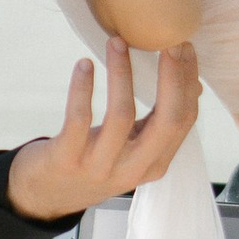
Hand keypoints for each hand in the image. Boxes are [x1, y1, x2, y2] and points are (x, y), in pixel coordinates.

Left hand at [5, 36, 200, 224]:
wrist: (47, 196)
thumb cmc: (95, 162)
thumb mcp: (134, 149)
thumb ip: (159, 123)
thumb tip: (191, 85)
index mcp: (156, 162)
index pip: (184, 120)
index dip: (187, 82)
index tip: (183, 46)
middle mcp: (133, 167)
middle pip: (166, 121)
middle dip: (172, 79)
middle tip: (167, 42)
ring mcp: (100, 165)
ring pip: (121, 115)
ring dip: (121, 74)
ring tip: (117, 42)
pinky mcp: (68, 159)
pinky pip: (79, 119)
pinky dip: (82, 89)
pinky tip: (84, 65)